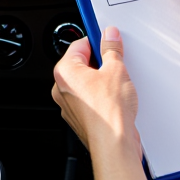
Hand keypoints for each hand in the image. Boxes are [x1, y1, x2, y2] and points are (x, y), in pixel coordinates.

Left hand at [52, 27, 140, 158]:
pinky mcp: (80, 118)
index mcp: (65, 72)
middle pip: (82, 64)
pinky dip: (101, 96)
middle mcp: (62, 88)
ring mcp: (69, 105)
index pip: (79, 45)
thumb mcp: (116, 69)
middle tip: (116, 63)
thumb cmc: (109, 112)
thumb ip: (112, 49)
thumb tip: (109, 36)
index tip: (108, 39)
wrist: (113, 144)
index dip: (97, 40)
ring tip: (117, 84)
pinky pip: (89, 99)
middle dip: (100, 62)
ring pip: (86, 83)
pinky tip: (115, 99)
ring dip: (101, 80)